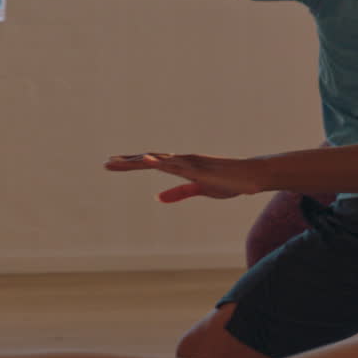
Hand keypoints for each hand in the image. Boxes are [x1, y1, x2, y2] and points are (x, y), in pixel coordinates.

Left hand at [105, 153, 266, 202]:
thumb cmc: (228, 181)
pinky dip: (162, 161)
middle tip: (105, 164)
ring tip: (119, 161)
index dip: (130, 164)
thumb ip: (179, 193)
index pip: (150, 165)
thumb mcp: (199, 190)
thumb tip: (158, 197)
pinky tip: (149, 160)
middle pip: (150, 161)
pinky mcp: (200, 168)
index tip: (110, 165)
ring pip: (160, 161)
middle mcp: (182, 161)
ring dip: (139, 161)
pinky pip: (178, 165)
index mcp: (180, 167)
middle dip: (127, 162)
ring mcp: (191, 162)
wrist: (252, 176)